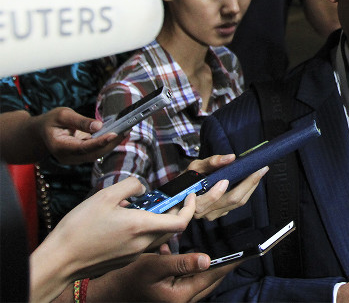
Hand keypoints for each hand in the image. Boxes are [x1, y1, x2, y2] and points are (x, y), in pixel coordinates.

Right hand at [29, 178, 196, 301]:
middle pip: (171, 229)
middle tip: (164, 200)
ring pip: (157, 236)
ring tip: (140, 209)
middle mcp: (142, 243)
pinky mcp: (125, 261)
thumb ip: (130, 186)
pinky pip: (143, 244)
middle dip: (173, 213)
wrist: (60, 260)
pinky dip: (143, 232)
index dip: (189, 208)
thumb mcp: (105, 196)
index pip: (180, 222)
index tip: (189, 196)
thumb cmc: (79, 229)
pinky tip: (124, 224)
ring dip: (157, 222)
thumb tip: (142, 187)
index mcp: (141, 226)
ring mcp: (134, 254)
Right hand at [36, 107, 123, 163]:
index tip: (114, 134)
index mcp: (59, 147)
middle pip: (94, 153)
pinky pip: (97, 151)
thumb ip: (80, 121)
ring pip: (97, 154)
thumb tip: (100, 125)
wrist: (41, 132)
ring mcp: (75, 159)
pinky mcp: (81, 157)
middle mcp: (68, 157)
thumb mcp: (63, 115)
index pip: (83, 147)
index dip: (99, 142)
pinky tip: (119, 133)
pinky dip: (107, 143)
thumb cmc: (51, 121)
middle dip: (111, 142)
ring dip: (112, 143)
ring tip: (126, 129)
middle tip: (126, 129)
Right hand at [82, 244, 234, 301]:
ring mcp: (177, 298)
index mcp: (181, 296)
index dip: (230, 262)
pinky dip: (192, 267)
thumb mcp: (153, 267)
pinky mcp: (171, 293)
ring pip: (201, 279)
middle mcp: (182, 300)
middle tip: (238, 249)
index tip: (247, 252)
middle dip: (224, 264)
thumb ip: (181, 263)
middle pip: (210, 279)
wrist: (105, 292)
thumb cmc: (127, 280)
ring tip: (221, 251)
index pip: (213, 276)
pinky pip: (189, 279)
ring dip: (208, 265)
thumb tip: (207, 259)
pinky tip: (187, 254)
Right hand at [186, 154, 267, 220]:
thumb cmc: (186, 180)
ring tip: (260, 171)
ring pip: (238, 203)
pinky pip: (237, 203)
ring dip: (251, 186)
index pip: (215, 197)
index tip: (242, 172)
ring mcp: (214, 214)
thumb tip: (231, 158)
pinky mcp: (220, 213)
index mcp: (196, 202)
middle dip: (250, 183)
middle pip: (233, 199)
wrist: (179, 195)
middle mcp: (206, 212)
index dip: (229, 186)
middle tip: (261, 168)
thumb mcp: (194, 167)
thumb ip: (211, 162)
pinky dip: (246, 191)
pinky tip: (252, 180)